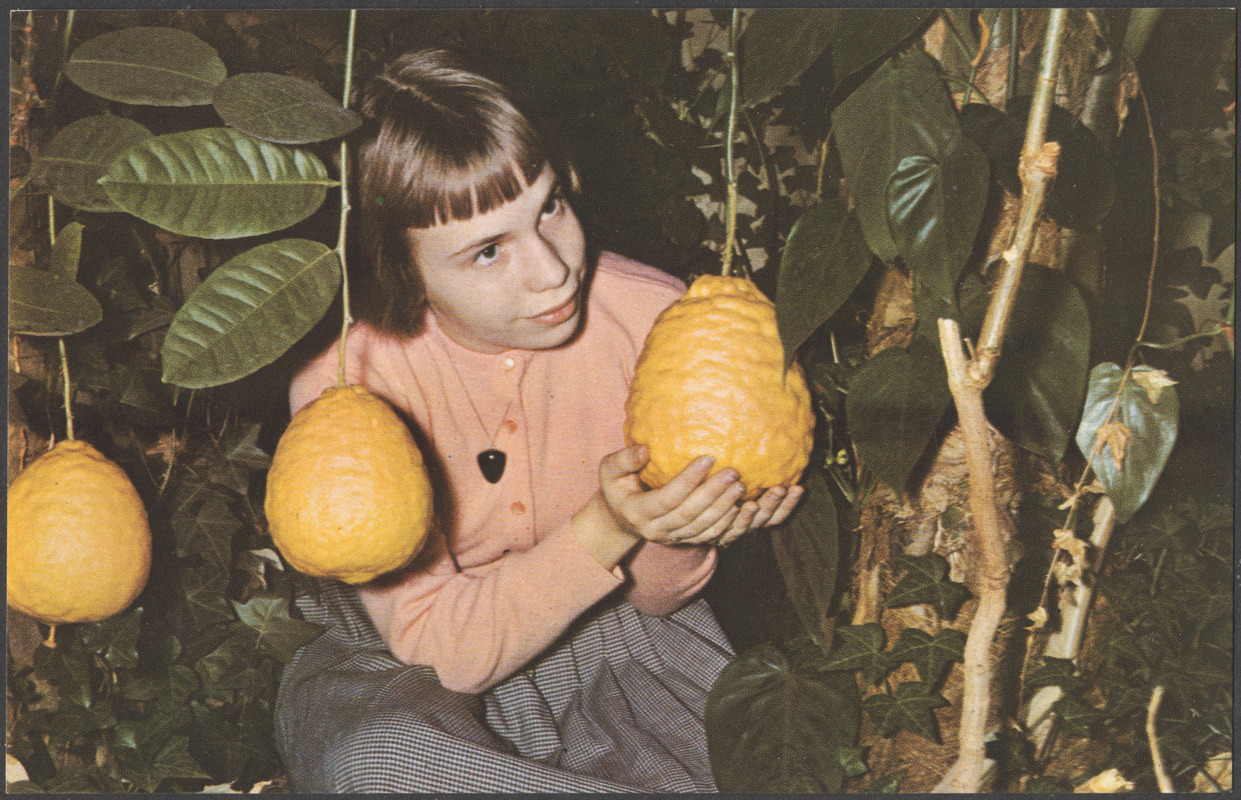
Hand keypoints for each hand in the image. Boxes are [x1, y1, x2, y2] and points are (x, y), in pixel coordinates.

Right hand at [598, 445, 803, 548]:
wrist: (621, 520)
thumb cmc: (618, 487)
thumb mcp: (609, 471)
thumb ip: (623, 460)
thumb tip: (644, 449)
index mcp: (639, 512)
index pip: (668, 498)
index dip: (689, 480)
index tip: (709, 457)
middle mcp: (656, 530)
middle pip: (690, 514)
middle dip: (713, 494)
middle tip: (734, 473)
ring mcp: (672, 538)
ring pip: (703, 528)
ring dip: (724, 509)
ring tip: (741, 486)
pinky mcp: (686, 541)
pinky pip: (710, 536)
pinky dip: (728, 525)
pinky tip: (743, 507)